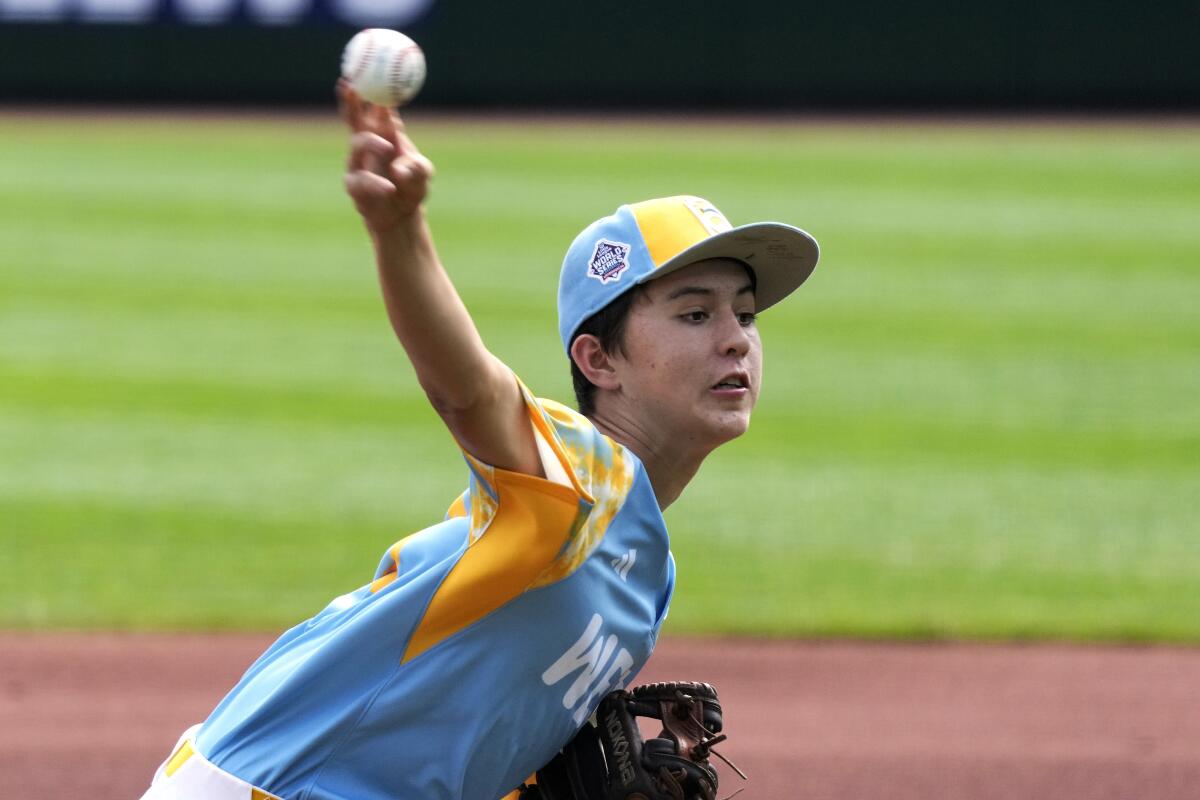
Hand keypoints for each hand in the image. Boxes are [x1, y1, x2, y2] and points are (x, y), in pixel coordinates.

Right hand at [338, 79, 434, 233]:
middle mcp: (368, 144)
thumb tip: (399, 167)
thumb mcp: (422, 173)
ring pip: (357, 143)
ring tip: (388, 147)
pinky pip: (362, 180)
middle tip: (351, 85)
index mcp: (386, 134)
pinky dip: (377, 182)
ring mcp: (357, 163)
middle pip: (355, 117)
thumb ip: (416, 167)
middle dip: (351, 100)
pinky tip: (390, 187)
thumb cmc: (412, 187)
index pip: (378, 107)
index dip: (375, 90)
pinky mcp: (354, 185)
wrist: (402, 216)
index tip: (374, 72)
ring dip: (372, 141)